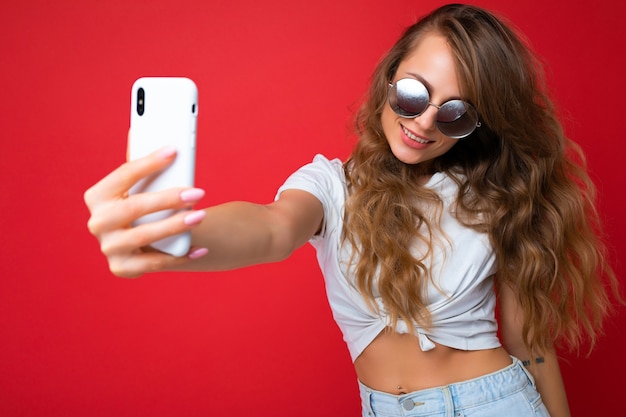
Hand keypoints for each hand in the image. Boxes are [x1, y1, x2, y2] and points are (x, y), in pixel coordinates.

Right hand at [84, 146, 207, 277]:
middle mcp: (97, 222)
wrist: (143, 243)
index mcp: (98, 195)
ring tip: (200, 216)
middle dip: (167, 199)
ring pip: (144, 237)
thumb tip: (142, 128)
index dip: (149, 162)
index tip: (174, 150)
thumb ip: (140, 163)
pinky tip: (200, 248)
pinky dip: (179, 257)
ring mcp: (108, 247)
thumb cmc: (143, 205)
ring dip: (175, 226)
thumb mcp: (139, 185)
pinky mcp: (122, 268)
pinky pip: (154, 263)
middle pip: (133, 208)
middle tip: (198, 192)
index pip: (124, 175)